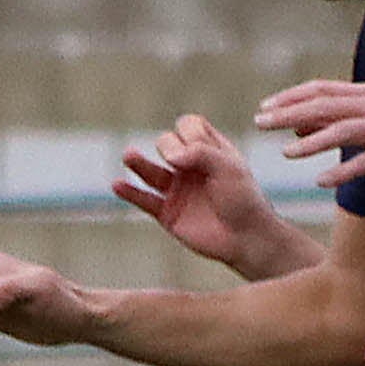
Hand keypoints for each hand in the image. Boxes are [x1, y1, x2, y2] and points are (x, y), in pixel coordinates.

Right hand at [112, 116, 312, 280]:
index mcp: (210, 151)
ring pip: (150, 170)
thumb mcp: (228, 167)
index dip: (189, 132)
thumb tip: (170, 154)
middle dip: (168, 146)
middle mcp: (191, 167)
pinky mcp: (168, 213)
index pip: (189, 126)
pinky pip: (144, 200)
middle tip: (178, 162)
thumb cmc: (243, 199)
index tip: (198, 147)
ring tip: (129, 155)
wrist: (247, 238)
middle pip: (166, 143)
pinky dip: (130, 193)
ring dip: (138, 162)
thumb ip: (200, 152)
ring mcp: (178, 190)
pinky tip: (117, 185)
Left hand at [256, 79, 364, 197]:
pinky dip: (344, 171)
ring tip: (286, 154)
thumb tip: (298, 124)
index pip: (323, 90)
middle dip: (290, 113)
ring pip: (345, 130)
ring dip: (313, 141)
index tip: (264, 108)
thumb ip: (340, 122)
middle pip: (327, 105)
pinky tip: (322, 182)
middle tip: (261, 122)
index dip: (291, 97)